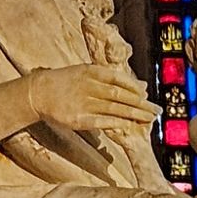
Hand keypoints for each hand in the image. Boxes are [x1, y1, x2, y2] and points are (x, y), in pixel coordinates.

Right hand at [24, 63, 157, 133]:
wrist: (39, 92)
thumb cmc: (65, 83)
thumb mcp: (86, 72)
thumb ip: (112, 79)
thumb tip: (141, 86)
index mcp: (92, 72)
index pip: (120, 79)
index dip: (135, 88)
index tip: (146, 95)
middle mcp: (90, 86)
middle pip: (122, 95)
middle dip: (141, 104)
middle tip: (157, 110)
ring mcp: (85, 102)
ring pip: (116, 108)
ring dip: (135, 114)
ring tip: (149, 119)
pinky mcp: (80, 119)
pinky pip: (104, 121)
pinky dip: (119, 123)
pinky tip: (130, 126)